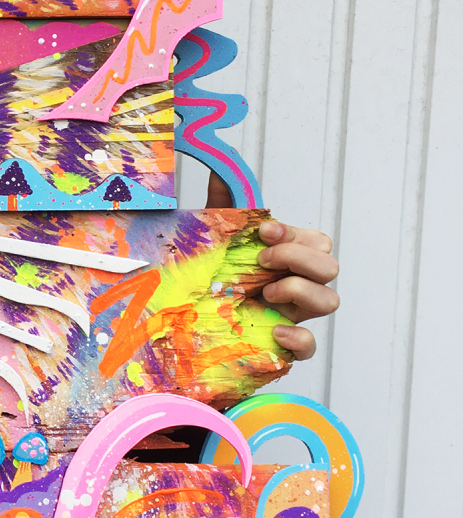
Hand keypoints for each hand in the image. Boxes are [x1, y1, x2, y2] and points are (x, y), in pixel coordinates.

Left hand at [206, 173, 338, 359]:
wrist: (187, 328)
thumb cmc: (209, 281)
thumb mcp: (212, 243)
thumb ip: (221, 208)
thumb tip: (220, 170)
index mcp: (285, 260)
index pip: (315, 240)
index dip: (294, 234)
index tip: (265, 233)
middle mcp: (295, 286)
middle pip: (330, 265)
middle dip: (299, 256)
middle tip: (263, 261)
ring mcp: (293, 317)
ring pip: (331, 301)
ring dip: (301, 290)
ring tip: (267, 292)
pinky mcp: (283, 348)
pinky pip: (310, 346)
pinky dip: (299, 338)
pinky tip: (276, 332)